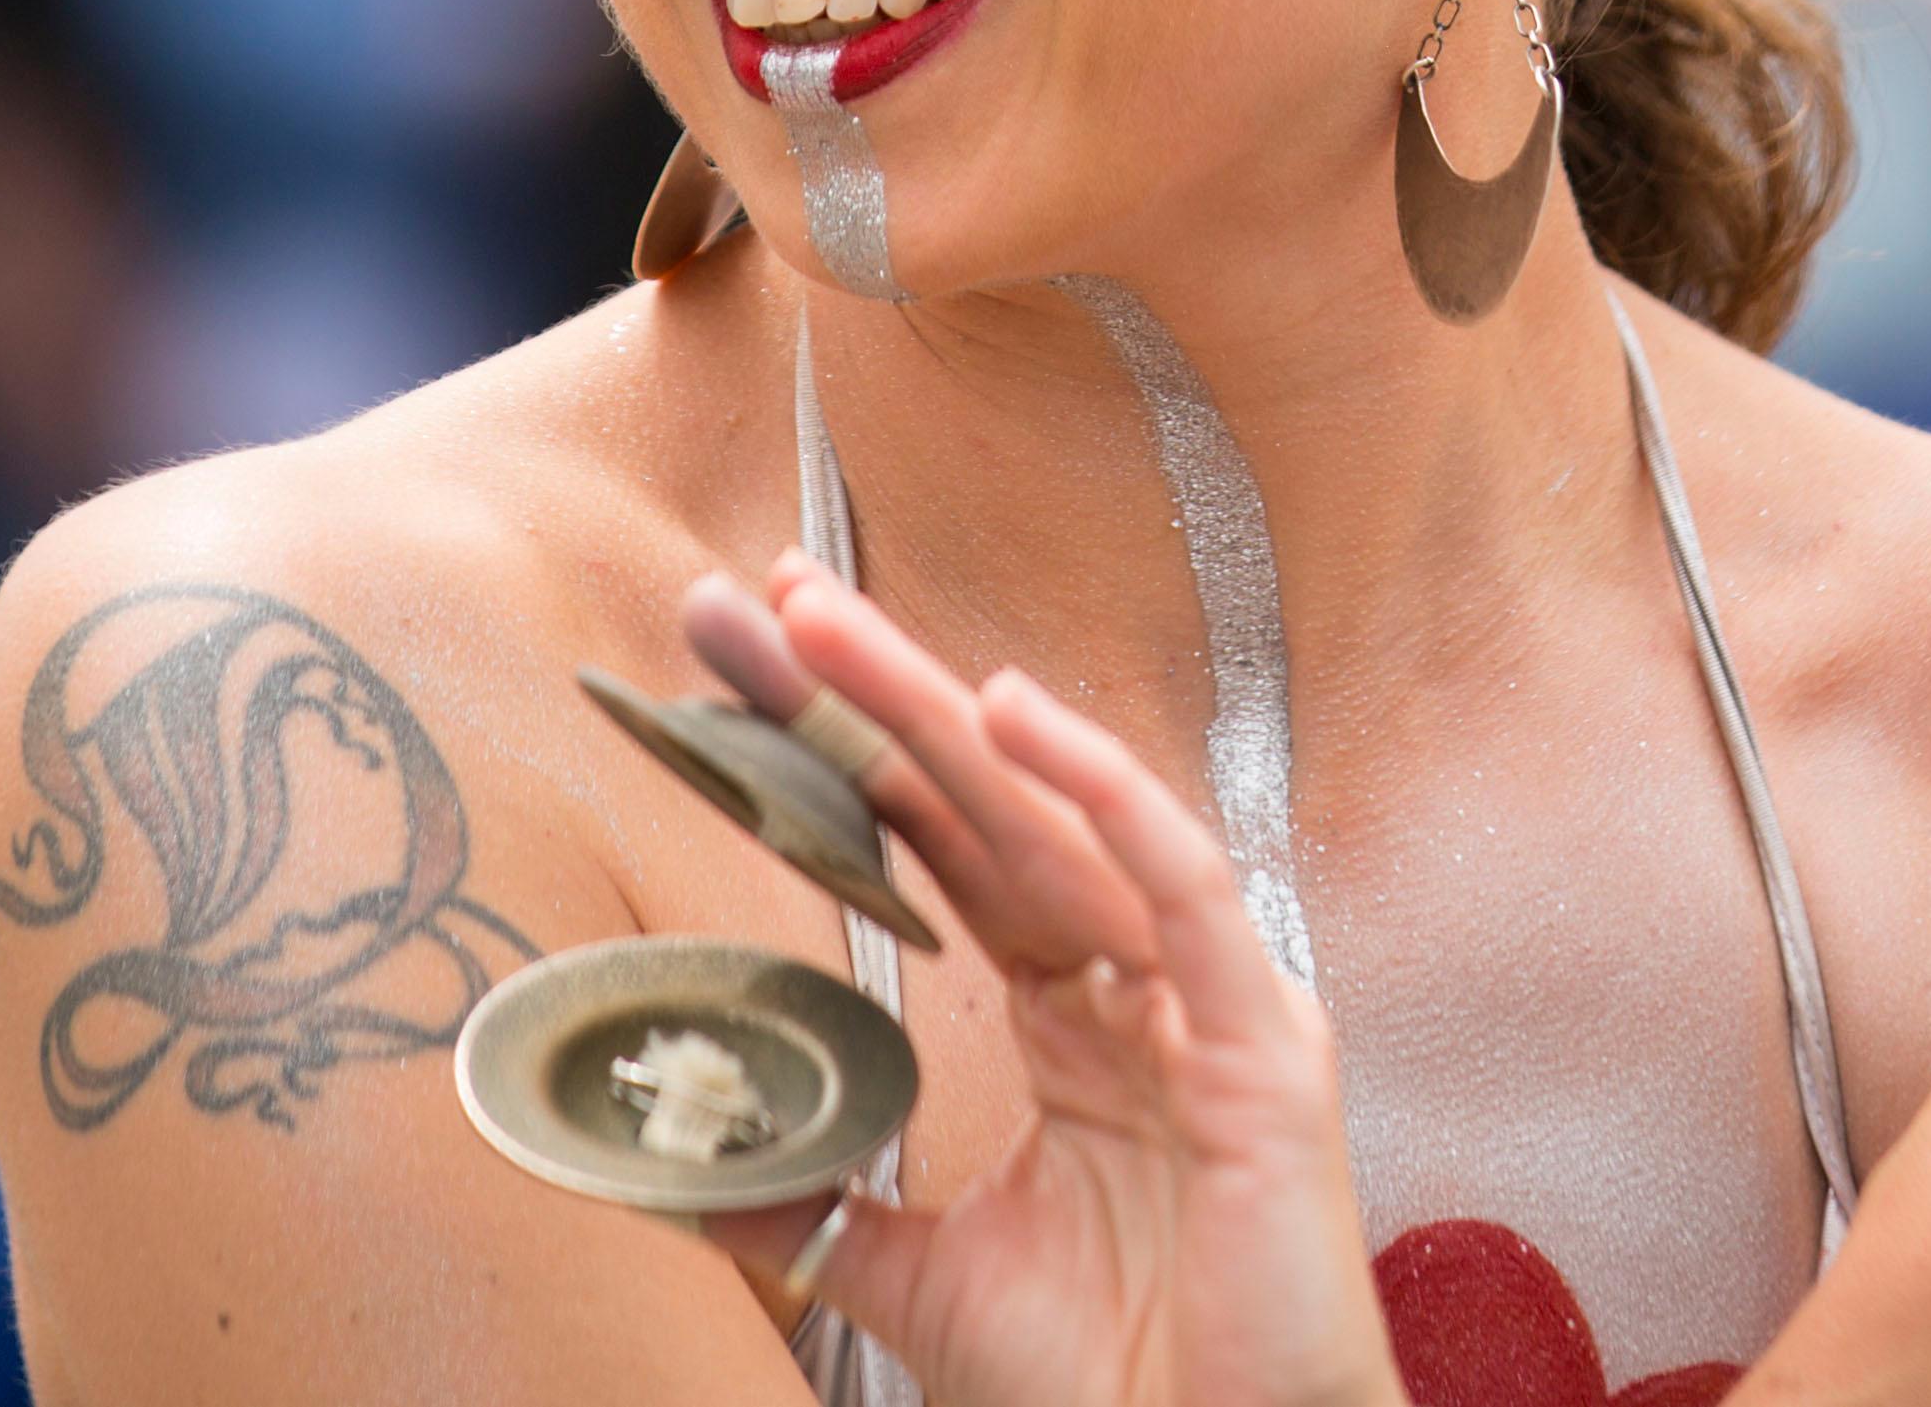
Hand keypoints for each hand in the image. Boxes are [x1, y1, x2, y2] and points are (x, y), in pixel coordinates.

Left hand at [677, 566, 1404, 1406]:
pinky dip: (1100, 791)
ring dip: (939, 710)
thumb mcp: (917, 1281)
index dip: (843, 762)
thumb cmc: (1111, 1390)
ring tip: (825, 625)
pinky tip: (1012, 713)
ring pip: (1059, 818)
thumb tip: (669, 1168)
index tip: (738, 678)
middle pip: (986, 807)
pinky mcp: (1261, 1046)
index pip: (943, 852)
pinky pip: (1180, 885)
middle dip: (867, 699)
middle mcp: (1141, 989)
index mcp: (1075, 1025)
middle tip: (754, 602)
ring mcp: (1205, 1006)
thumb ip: (814, 1206)